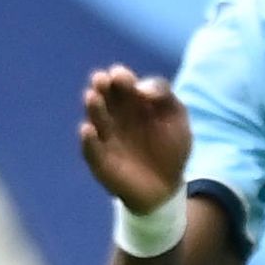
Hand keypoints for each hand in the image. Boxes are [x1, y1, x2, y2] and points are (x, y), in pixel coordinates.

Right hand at [77, 67, 191, 212]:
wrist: (167, 187)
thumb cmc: (171, 147)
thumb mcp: (176, 118)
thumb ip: (165, 96)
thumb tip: (143, 89)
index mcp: (132, 101)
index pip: (122, 83)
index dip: (120, 77)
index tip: (122, 77)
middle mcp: (114, 116)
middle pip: (104, 96)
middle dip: (102, 86)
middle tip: (102, 80)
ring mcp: (106, 138)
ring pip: (95, 119)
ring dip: (93, 108)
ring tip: (93, 97)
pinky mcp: (100, 161)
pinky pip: (91, 150)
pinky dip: (88, 141)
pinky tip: (88, 130)